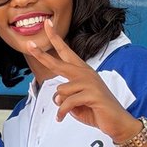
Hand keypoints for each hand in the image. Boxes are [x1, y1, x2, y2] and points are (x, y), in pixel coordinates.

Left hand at [25, 20, 140, 142]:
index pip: (66, 52)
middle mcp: (86, 74)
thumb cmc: (96, 110)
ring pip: (61, 90)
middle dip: (42, 55)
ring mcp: (90, 83)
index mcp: (82, 72)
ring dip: (61, 104)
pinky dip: (62, 113)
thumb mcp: (75, 102)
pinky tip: (62, 118)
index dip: (56, 39)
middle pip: (59, 63)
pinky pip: (66, 103)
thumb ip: (64, 96)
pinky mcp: (92, 94)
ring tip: (69, 111)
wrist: (116, 122)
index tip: (47, 24)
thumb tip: (57, 97)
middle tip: (29, 45)